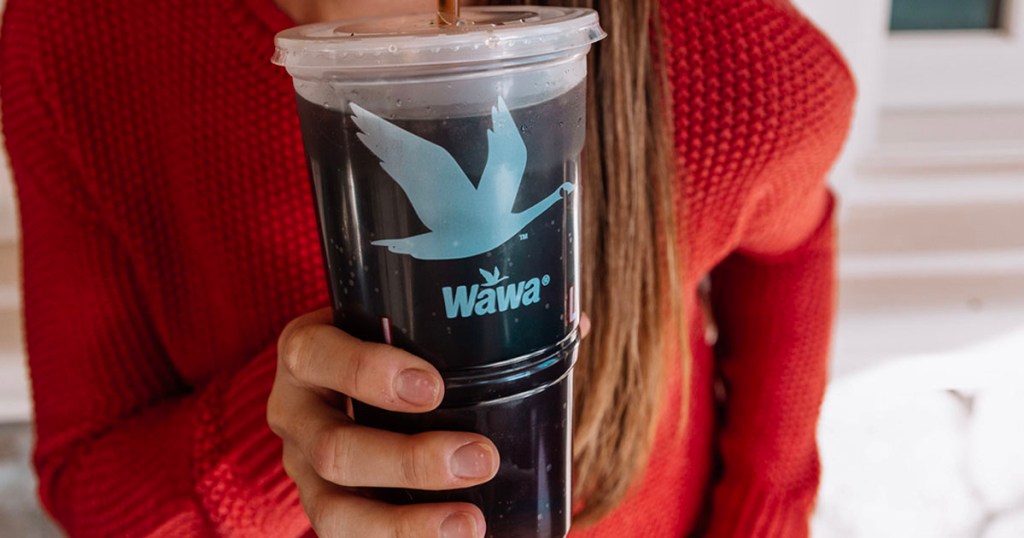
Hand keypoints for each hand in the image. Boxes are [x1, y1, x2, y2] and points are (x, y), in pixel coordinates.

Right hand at [268, 308, 495, 537]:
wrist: (344, 385)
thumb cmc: (387, 347)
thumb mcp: (394, 323)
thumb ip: (444, 326)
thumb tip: (559, 323)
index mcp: (306, 354)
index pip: (316, 354)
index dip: (368, 372)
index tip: (433, 387)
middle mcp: (295, 414)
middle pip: (333, 449)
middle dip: (409, 461)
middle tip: (480, 458)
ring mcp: (304, 471)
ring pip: (335, 511)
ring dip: (406, 524)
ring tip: (470, 523)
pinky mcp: (326, 509)